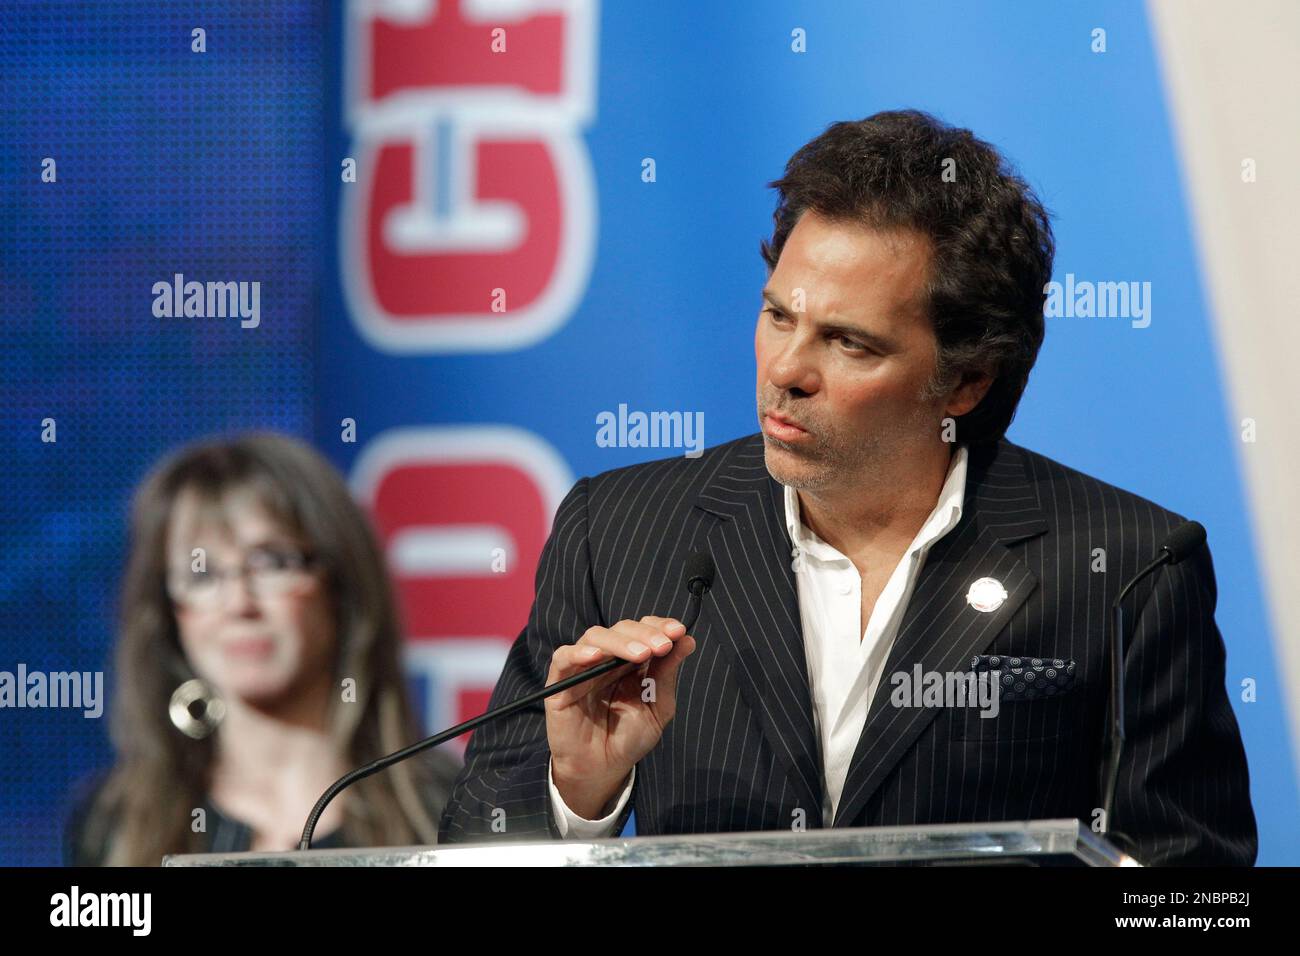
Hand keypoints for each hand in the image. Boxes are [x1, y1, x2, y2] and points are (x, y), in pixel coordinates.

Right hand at [545, 616, 695, 818]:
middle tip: (663, 645)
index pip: (643, 630)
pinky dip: (578, 653)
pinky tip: (597, 657)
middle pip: (622, 628)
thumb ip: (667, 674)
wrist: (603, 769)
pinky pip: (563, 658)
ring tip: (641, 655)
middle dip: (645, 634)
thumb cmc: (629, 739)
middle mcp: (608, 658)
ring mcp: (583, 668)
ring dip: (620, 641)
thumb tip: (688, 640)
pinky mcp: (560, 683)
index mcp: (632, 661)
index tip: (678, 632)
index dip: (659, 625)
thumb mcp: (657, 707)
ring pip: (595, 636)